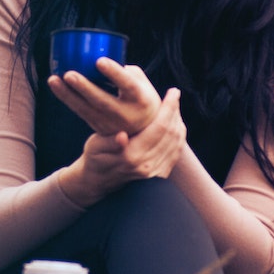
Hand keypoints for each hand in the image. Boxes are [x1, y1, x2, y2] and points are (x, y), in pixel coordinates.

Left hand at [48, 57, 161, 135]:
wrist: (144, 129)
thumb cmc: (141, 96)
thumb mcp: (141, 82)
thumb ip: (124, 70)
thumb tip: (100, 57)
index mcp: (141, 99)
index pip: (127, 85)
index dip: (114, 73)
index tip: (99, 61)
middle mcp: (126, 114)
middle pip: (102, 101)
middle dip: (84, 88)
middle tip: (68, 74)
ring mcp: (111, 124)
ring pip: (86, 110)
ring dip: (67, 95)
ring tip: (53, 80)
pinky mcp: (98, 127)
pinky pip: (80, 112)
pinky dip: (67, 99)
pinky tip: (56, 86)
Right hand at [59, 88, 185, 205]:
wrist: (98, 181)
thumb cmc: (95, 158)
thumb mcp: (95, 146)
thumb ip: (109, 142)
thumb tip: (121, 136)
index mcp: (131, 156)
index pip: (159, 128)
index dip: (168, 108)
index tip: (173, 92)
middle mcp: (147, 166)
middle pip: (171, 133)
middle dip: (175, 111)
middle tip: (175, 94)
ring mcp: (155, 173)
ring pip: (176, 142)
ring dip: (178, 122)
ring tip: (175, 106)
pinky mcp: (160, 176)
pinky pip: (176, 152)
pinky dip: (179, 136)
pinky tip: (175, 124)